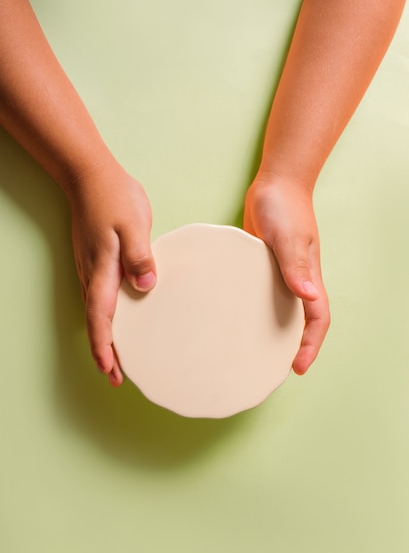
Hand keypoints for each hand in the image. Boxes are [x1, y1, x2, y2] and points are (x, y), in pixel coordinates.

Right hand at [68, 158, 155, 385]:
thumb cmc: (114, 198)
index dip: (104, 347)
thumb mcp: (133, 224)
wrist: (91, 176)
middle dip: (105, 352)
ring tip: (120, 357)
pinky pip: (100, 297)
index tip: (112, 372)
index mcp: (102, 270)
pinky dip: (107, 317)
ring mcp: (91, 268)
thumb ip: (139, 255)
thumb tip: (146, 286)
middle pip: (96, 322)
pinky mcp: (96, 261)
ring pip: (97, 312)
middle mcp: (92, 274)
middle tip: (118, 377)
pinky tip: (122, 320)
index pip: (100, 318)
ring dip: (107, 336)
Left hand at [243, 177, 329, 373]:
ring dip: (274, 332)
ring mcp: (280, 274)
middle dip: (293, 347)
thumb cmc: (284, 206)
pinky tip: (236, 319)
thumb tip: (308, 297)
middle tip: (273, 369)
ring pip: (281, 311)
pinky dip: (255, 311)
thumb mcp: (289, 236)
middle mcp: (296, 281)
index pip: (317, 320)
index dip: (311, 345)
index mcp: (309, 277)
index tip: (298, 368)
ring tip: (253, 353)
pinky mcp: (262, 266)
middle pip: (301, 322)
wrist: (275, 183)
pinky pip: (262, 295)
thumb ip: (296, 265)